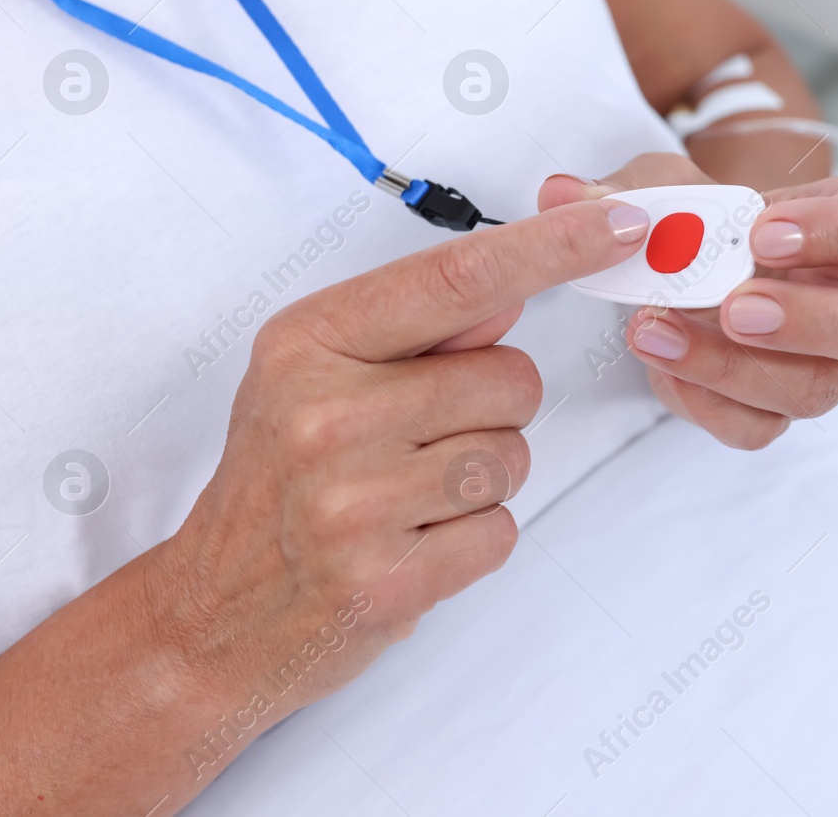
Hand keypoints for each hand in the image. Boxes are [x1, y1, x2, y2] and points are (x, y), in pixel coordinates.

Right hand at [156, 198, 650, 719]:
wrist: (212, 614)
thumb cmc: (278, 483)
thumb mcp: (315, 378)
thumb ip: (414, 333)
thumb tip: (509, 293)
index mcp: (310, 343)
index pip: (458, 279)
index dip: (553, 248)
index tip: (625, 223)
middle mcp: (325, 414)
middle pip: (512, 379)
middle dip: (491, 410)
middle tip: (416, 444)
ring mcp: (352, 503)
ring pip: (513, 457)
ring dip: (482, 479)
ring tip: (406, 498)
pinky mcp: (385, 581)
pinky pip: (500, 532)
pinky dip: (470, 541)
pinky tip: (408, 545)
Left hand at [538, 154, 837, 449]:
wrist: (685, 266)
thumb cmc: (699, 216)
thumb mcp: (666, 185)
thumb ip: (623, 187)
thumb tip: (560, 193)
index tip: (762, 235)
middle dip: (819, 321)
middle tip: (739, 307)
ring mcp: (831, 365)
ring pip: (821, 388)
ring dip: (739, 368)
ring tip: (657, 332)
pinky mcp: (780, 410)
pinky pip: (762, 428)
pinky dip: (707, 404)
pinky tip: (660, 367)